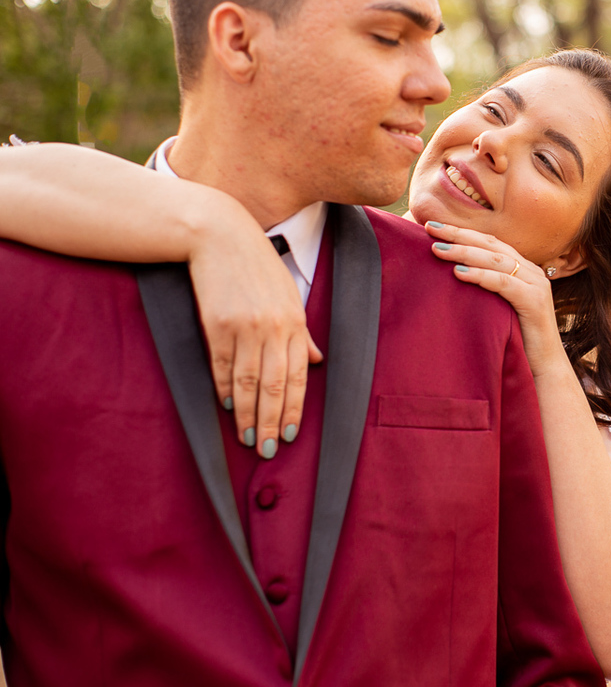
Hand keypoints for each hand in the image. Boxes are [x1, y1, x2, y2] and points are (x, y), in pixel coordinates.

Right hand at [188, 231, 322, 458]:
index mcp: (295, 322)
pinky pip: (222, 366)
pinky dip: (224, 391)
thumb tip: (317, 362)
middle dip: (273, 422)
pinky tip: (228, 410)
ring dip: (248, 415)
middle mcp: (274, 328)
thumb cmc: (257, 267)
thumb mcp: (288, 295)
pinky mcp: (217, 325)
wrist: (220, 236)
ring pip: (248, 382)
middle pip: (275, 386)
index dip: (295, 409)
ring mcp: (245, 327)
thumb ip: (302, 333)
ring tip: (249, 440)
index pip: (298, 376)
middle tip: (270, 451)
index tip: (292, 435)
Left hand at [426, 222, 564, 375]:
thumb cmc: (516, 342)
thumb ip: (483, 292)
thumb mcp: (496, 309)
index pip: (489, 242)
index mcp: (523, 270)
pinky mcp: (535, 301)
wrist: (544, 370)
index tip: (432, 227)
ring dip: (464, 251)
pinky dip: (480, 275)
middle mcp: (532, 271)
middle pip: (491, 244)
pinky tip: (458, 272)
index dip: (462, 232)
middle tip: (430, 228)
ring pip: (496, 260)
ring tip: (438, 249)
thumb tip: (449, 278)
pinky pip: (503, 283)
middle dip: (459, 234)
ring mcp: (536, 284)